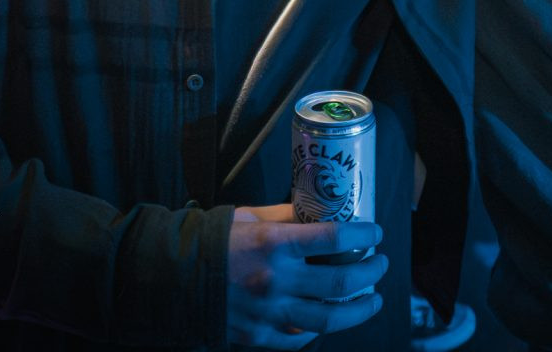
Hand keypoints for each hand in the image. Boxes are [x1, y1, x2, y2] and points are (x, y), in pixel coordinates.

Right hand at [227, 204, 386, 350]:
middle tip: (381, 264)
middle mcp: (275, 280)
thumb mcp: (250, 216)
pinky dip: (319, 331)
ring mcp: (268, 313)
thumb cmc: (211, 241)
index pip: (334, 239)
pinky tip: (331, 319)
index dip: (364, 235)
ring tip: (373, 299)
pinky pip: (298, 339)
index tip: (376, 232)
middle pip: (341, 282)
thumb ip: (287, 216)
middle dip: (371, 272)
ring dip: (359, 310)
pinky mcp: (258, 336)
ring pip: (329, 319)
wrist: (170, 276)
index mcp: (274, 244)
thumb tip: (320, 212)